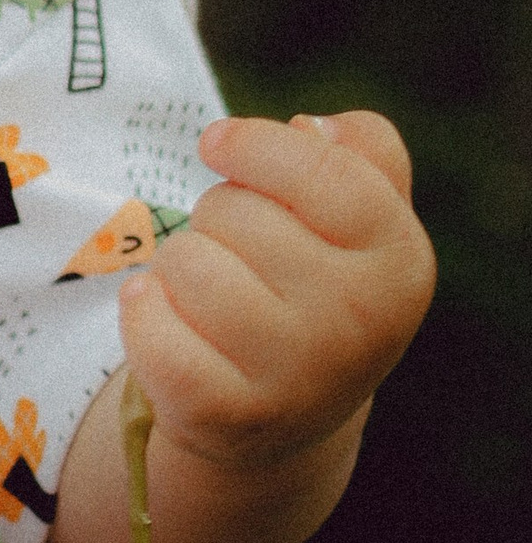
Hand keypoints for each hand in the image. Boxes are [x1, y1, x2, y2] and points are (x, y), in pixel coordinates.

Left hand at [121, 109, 434, 475]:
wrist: (286, 415)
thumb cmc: (313, 285)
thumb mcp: (361, 219)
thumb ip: (359, 153)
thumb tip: (314, 127)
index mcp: (400, 260)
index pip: (326, 170)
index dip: (255, 144)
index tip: (215, 142)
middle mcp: (359, 321)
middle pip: (232, 209)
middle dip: (217, 218)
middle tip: (241, 260)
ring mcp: (295, 374)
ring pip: (184, 259)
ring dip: (178, 267)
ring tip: (211, 299)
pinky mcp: (226, 414)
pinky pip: (147, 317)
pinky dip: (142, 312)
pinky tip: (174, 329)